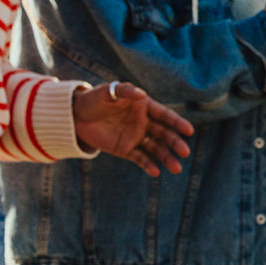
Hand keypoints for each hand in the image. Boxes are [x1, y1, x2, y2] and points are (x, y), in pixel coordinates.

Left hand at [73, 81, 195, 176]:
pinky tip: (156, 172)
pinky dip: (148, 165)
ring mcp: (135, 137)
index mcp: (144, 107)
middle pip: (164, 134)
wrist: (76, 116)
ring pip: (155, 149)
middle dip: (175, 143)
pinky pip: (139, 158)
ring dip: (166, 158)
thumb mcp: (108, 92)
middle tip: (185, 153)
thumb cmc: (95, 99)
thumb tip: (142, 95)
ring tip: (176, 169)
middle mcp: (144, 123)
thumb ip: (125, 92)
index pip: (165, 116)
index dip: (177, 123)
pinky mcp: (125, 149)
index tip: (189, 131)